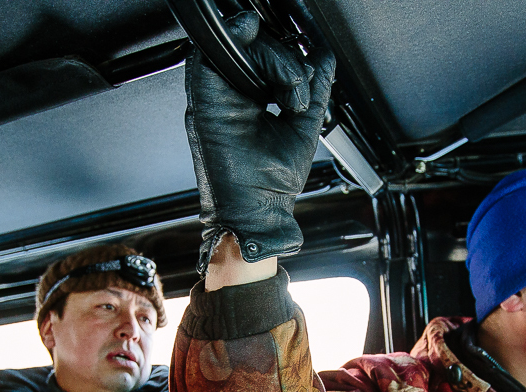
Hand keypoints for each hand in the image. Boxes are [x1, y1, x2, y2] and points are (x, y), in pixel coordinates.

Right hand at [184, 10, 335, 270]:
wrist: (258, 212)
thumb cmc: (272, 184)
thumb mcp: (304, 125)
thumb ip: (313, 87)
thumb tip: (322, 56)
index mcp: (252, 98)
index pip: (266, 55)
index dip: (285, 51)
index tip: (304, 60)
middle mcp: (232, 94)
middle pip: (254, 46)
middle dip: (285, 59)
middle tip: (298, 94)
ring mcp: (217, 96)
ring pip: (238, 46)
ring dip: (273, 60)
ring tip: (290, 100)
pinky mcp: (203, 100)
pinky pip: (210, 56)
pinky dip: (235, 43)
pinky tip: (260, 58)